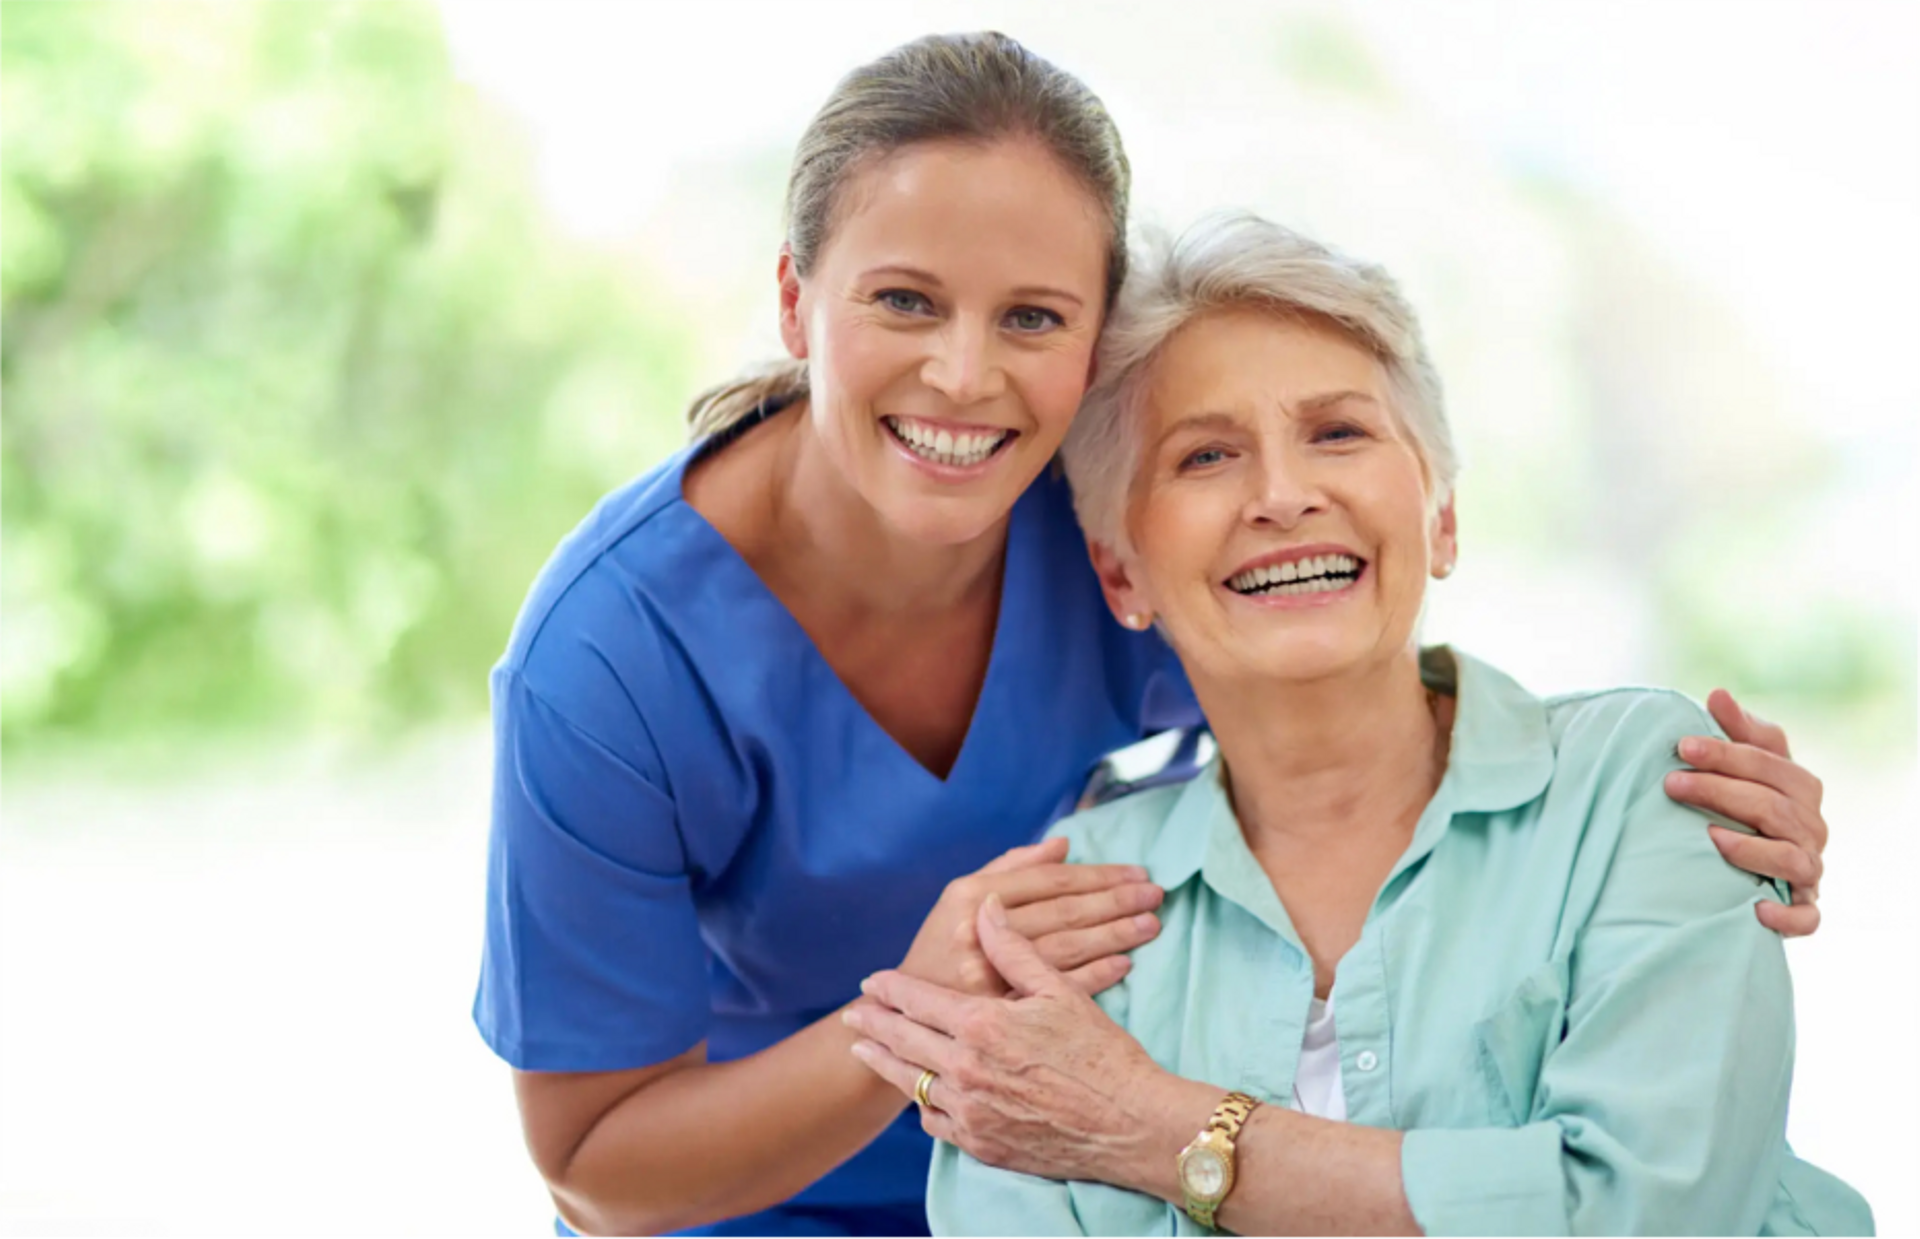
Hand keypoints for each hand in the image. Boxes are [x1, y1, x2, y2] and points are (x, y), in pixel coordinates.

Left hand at [848, 894, 1167, 1182]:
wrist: (1128, 1126)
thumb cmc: (1101, 1054)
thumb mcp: (1059, 992)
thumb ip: (1014, 949)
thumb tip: (987, 910)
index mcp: (981, 1025)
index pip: (918, 1000)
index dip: (891, 989)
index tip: (871, 981)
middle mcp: (965, 1070)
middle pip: (902, 1041)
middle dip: (873, 1025)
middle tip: (852, 1016)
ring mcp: (970, 1112)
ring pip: (912, 1083)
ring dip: (886, 1063)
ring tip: (865, 1051)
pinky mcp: (981, 1144)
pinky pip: (935, 1121)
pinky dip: (922, 1103)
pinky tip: (918, 1093)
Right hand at [897, 836, 1162, 997]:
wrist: (901, 1018)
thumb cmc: (938, 952)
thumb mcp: (958, 900)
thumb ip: (1009, 868)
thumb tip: (1061, 845)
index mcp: (968, 898)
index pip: (1048, 881)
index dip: (1096, 875)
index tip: (1135, 872)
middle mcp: (978, 934)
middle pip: (1064, 912)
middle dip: (1115, 901)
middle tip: (1155, 894)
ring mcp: (991, 975)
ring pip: (1068, 949)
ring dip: (1114, 935)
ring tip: (1150, 923)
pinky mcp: (1002, 1013)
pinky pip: (1060, 990)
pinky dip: (1097, 975)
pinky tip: (1124, 963)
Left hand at [1665, 688, 1825, 936]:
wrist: (1751, 861)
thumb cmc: (1743, 800)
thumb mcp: (1742, 763)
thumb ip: (1735, 731)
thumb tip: (1718, 694)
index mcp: (1800, 786)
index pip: (1771, 763)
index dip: (1727, 753)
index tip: (1681, 746)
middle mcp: (1811, 827)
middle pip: (1774, 807)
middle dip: (1722, 792)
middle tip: (1672, 785)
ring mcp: (1809, 868)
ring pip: (1792, 858)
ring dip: (1750, 849)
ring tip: (1708, 838)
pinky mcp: (1803, 906)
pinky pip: (1807, 917)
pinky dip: (1786, 916)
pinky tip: (1755, 908)